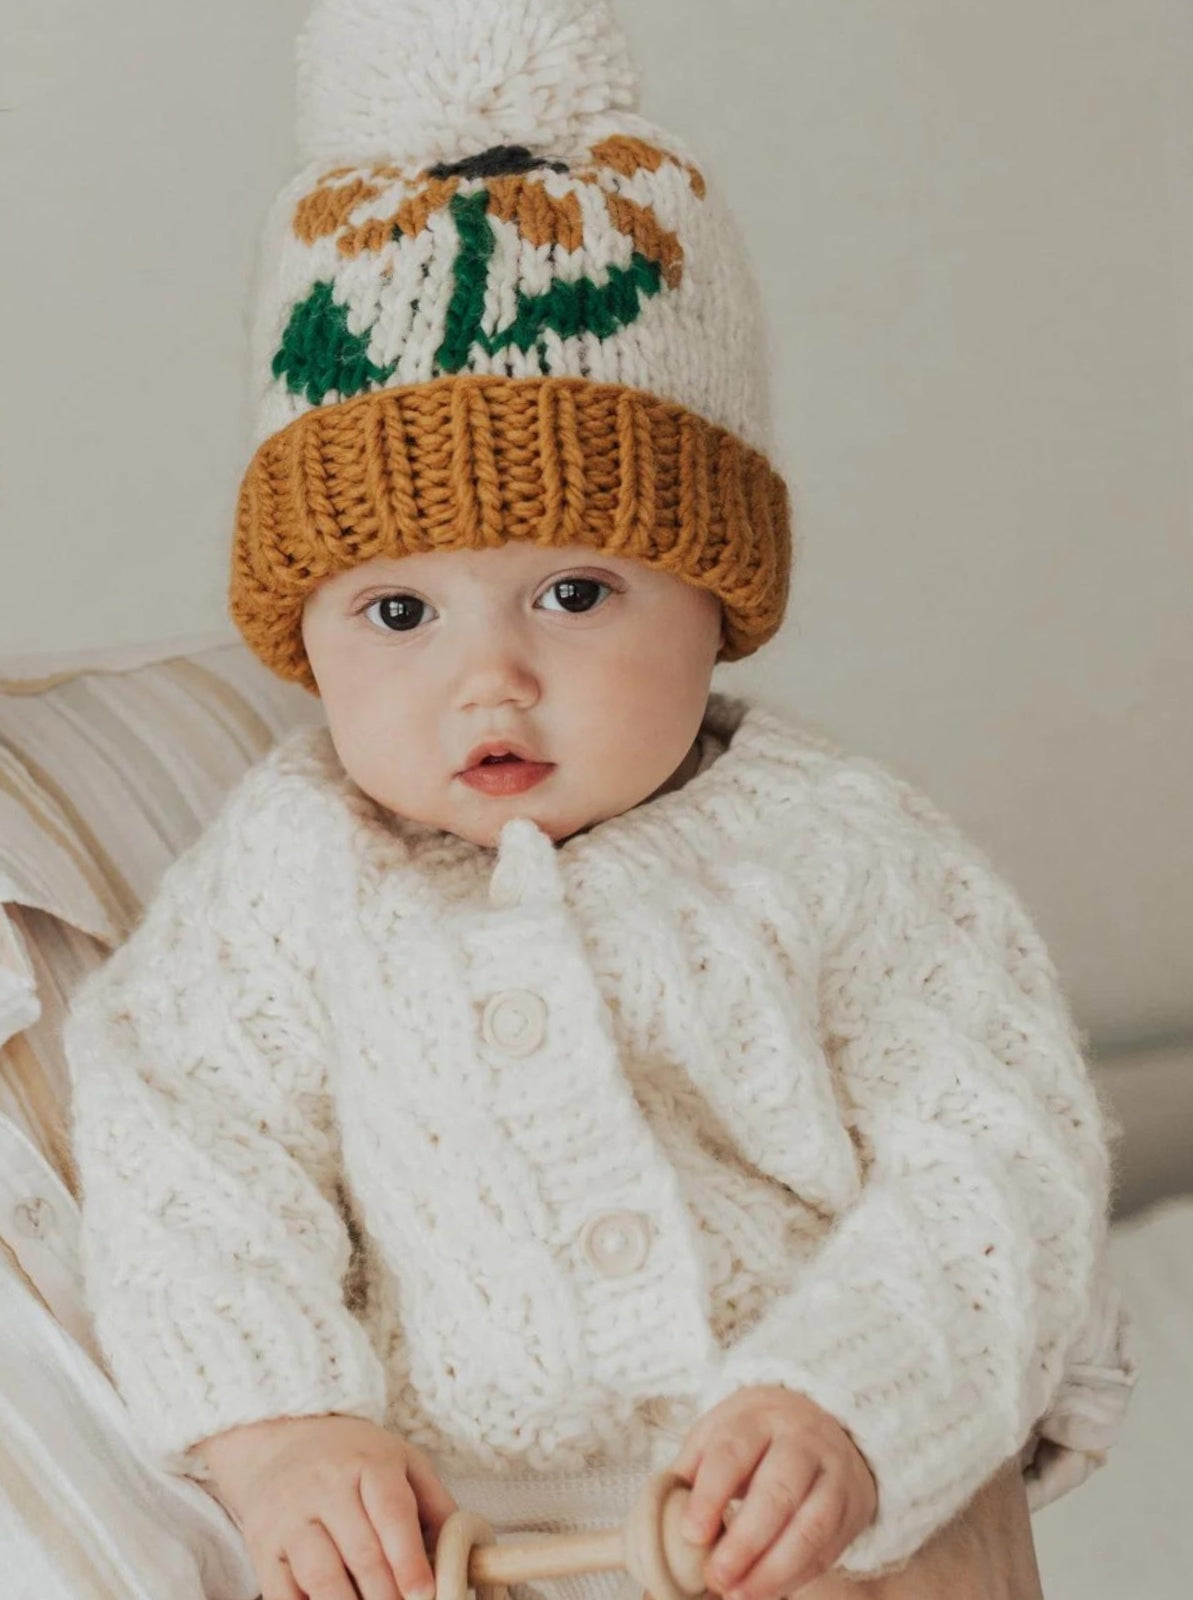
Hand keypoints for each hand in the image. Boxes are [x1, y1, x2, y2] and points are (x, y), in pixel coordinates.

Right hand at [194, 1413, 456, 1599]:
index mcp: (367, 1463)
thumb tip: (463, 1550)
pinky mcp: (264, 1547)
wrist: (280, 1441)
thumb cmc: (354, 1458)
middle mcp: (325, 1487)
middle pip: (360, 1551)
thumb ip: (434, 1502)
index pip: (391, 1513)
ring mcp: (290, 1518)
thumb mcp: (400, 1460)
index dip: (409, 1558)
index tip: (426, 1593)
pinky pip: (283, 1591)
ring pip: (320, 1575)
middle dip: (387, 1594)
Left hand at [671, 1385, 877, 1598]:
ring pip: (810, 1525)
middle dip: (745, 1542)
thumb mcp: (717, 1436)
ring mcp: (832, 1471)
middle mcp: (800, 1440)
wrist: (820, 1417)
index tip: (691, 1534)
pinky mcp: (852, 1504)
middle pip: (777, 1492)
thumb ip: (689, 1477)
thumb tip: (652, 1535)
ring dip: (774, 1569)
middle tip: (715, 1577)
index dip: (711, 1495)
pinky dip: (797, 1575)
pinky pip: (827, 1547)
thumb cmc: (753, 1438)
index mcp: (757, 1418)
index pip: (732, 1453)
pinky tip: (769, 1592)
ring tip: (739, 1595)